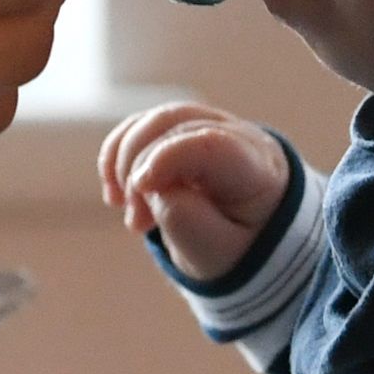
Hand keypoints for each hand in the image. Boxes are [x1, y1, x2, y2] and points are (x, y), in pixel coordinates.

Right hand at [97, 100, 287, 282]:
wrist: (248, 240)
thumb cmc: (237, 247)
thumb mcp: (216, 253)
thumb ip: (188, 221)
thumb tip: (154, 188)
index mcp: (259, 169)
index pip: (212, 145)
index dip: (168, 157)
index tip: (139, 189)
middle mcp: (239, 135)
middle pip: (178, 125)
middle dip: (140, 167)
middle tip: (134, 222)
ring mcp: (211, 126)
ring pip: (157, 120)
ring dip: (126, 159)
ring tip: (123, 208)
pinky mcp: (184, 129)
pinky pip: (143, 125)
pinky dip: (119, 153)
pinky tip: (114, 191)